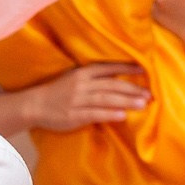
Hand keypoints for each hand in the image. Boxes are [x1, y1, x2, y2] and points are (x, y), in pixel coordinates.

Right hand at [28, 63, 149, 130]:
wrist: (34, 105)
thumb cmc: (57, 92)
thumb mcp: (74, 79)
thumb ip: (94, 80)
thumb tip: (119, 83)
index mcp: (82, 73)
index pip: (108, 68)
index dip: (126, 68)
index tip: (144, 70)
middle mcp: (81, 85)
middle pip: (111, 85)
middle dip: (132, 89)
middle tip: (149, 94)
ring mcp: (77, 100)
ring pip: (106, 99)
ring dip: (126, 101)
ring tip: (143, 104)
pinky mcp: (74, 115)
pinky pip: (94, 113)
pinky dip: (109, 114)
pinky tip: (122, 115)